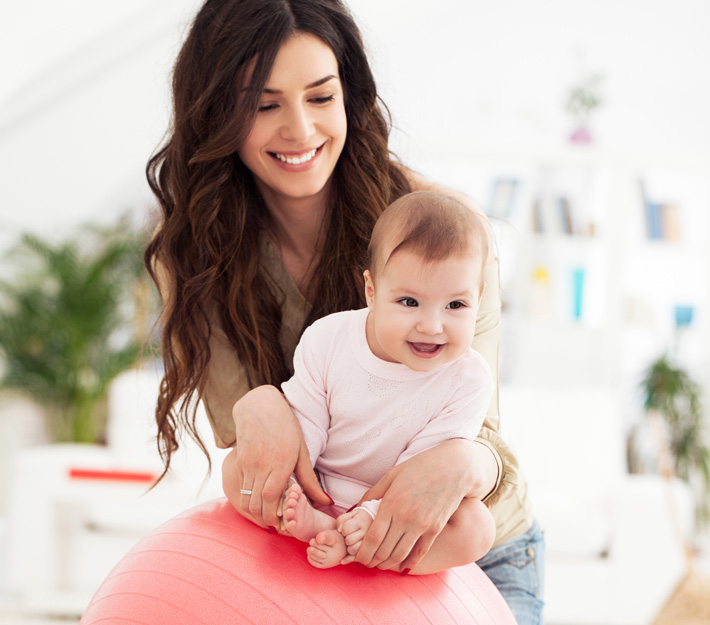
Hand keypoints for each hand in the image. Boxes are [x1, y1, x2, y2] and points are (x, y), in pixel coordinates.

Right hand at [222, 385, 328, 527]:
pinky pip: (240, 488)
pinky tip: (257, 503)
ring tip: (266, 517)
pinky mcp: (239, 462)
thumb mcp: (302, 451)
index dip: (273, 516)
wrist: (259, 407)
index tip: (282, 524)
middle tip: (275, 525)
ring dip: (254, 513)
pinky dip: (247, 500)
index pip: (270, 498)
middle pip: (256, 503)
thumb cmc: (286, 427)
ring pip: (245, 498)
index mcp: (280, 462)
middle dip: (264, 519)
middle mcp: (261, 464)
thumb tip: (327, 502)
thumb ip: (310, 480)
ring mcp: (247, 463)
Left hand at [336, 508, 372, 564]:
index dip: (343, 530)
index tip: (346, 529)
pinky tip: (344, 559)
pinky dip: (349, 559)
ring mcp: (370, 543)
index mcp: (362, 521)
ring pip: (353, 550)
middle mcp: (368, 532)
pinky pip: (357, 559)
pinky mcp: (370, 552)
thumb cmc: (358, 518)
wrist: (376, 522)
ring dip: (349, 548)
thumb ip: (341, 520)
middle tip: (349, 536)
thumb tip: (339, 531)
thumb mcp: (350, 515)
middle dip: (346, 539)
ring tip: (351, 544)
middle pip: (349, 540)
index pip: (346, 529)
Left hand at [354, 439, 495, 571]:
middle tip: (366, 563)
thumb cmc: (420, 467)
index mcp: (392, 503)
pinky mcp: (435, 529)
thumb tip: (357, 508)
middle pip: (384, 550)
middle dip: (372, 561)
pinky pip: (420, 553)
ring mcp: (422, 525)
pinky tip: (402, 566)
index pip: (372, 537)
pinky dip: (409, 563)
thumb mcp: (392, 475)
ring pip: (400, 554)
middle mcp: (406, 517)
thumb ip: (373, 493)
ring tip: (381, 565)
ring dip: (388, 564)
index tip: (358, 557)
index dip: (363, 552)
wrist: (453, 468)